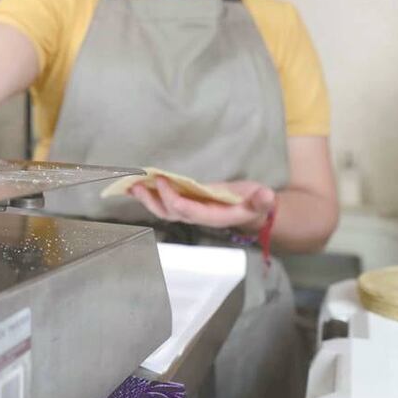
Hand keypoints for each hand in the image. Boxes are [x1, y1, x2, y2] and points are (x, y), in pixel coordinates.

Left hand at [130, 177, 275, 230]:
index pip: (188, 211)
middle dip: (153, 200)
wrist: (251, 211)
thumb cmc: (254, 203)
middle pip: (169, 213)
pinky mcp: (186, 204)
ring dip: (147, 199)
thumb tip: (267, 196)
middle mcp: (198, 216)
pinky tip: (136, 186)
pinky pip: (164, 202)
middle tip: (138, 184)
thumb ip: (261, 200)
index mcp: (214, 216)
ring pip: (164, 210)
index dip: (173, 198)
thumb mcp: (261, 200)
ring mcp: (190, 211)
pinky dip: (150, 195)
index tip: (163, 180)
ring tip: (131, 185)